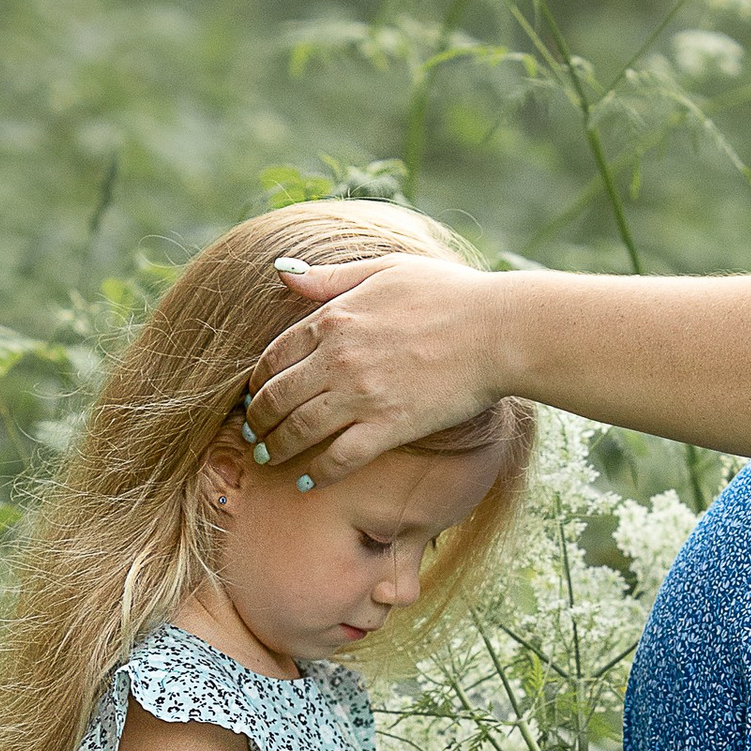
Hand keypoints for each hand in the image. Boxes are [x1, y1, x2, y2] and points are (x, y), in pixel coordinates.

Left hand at [248, 256, 505, 480]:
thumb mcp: (385, 270)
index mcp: (334, 318)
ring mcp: (362, 395)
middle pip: (277, 397)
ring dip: (277, 449)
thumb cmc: (450, 294)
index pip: (275, 356)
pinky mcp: (388, 427)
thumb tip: (280, 270)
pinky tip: (307, 481)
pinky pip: (339, 458)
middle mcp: (338, 358)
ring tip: (268, 458)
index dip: (258, 380)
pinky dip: (317, 473)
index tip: (256, 394)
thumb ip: (330, 277)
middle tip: (253, 434)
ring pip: (299, 430)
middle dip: (258, 420)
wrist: (498, 329)